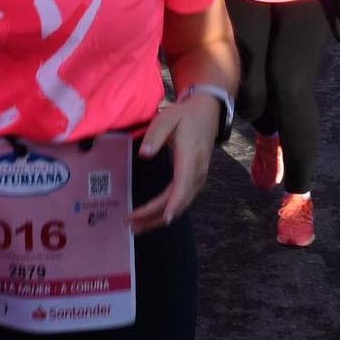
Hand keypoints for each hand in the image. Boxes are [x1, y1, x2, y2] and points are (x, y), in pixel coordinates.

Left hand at [130, 92, 220, 230]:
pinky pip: (182, 200)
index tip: (165, 218)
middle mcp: (197, 173)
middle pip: (178, 201)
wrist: (208, 112)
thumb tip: (144, 155)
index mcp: (190, 158)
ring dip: (159, 218)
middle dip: (155, 216)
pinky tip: (152, 217)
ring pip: (180, 204)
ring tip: (137, 227)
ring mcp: (198, 178)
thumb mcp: (167, 118)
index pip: (182, 185)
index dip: (174, 203)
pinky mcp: (195, 180)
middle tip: (131, 224)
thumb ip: (155, 136)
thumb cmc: (185, 116)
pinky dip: (167, 211)